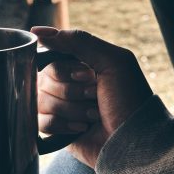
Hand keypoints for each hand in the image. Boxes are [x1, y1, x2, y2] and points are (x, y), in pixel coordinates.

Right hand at [31, 27, 152, 167]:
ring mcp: (61, 107)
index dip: (66, 69)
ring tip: (93, 116)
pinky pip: (40, 122)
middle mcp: (68, 84)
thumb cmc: (130, 100)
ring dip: (71, 109)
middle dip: (72, 91)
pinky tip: (81, 129)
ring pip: (41, 101)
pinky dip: (62, 125)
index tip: (89, 76)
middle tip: (95, 97)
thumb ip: (78, 41)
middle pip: (43, 80)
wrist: (135, 142)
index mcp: (80, 65)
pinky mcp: (57, 130)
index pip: (51, 58)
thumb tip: (38, 31)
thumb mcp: (113, 61)